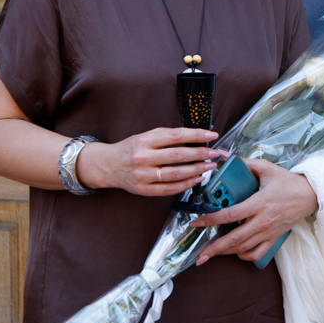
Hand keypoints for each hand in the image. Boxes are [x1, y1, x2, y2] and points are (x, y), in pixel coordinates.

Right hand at [75, 127, 223, 195]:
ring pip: (176, 173)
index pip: (176, 136)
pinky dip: (186, 185)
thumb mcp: (146, 136)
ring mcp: (143, 175)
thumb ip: (170, 135)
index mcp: (144, 140)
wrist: (106, 165)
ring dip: (197, 170)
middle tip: (217, 153)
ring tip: (211, 166)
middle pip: (178, 155)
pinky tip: (198, 179)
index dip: (196, 135)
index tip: (212, 135)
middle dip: (202, 154)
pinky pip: (169, 189)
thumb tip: (200, 132)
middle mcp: (143, 157)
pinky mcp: (143, 190)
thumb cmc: (130, 148)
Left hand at [191, 158, 318, 265]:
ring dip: (226, 252)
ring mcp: (268, 232)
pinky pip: (258, 253)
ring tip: (211, 254)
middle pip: (235, 238)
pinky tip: (236, 253)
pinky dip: (245, 256)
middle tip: (200, 254)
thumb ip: (246, 164)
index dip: (211, 220)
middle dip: (215, 248)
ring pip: (243, 248)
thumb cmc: (288, 182)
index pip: (230, 214)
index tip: (196, 223)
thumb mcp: (267, 168)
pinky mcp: (274, 238)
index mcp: (259, 203)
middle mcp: (263, 221)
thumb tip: (226, 157)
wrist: (309, 195)